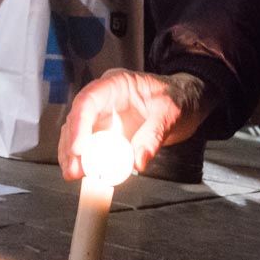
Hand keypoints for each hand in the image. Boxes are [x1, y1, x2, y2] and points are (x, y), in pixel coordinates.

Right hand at [58, 69, 211, 179]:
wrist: (186, 102)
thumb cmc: (178, 99)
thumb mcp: (170, 114)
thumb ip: (153, 137)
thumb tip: (137, 162)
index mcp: (117, 84)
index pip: (89, 100)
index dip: (80, 124)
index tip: (79, 148)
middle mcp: (104, 98)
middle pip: (77, 118)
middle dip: (72, 145)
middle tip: (74, 170)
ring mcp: (103, 115)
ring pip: (77, 133)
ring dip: (73, 155)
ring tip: (74, 175)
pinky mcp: (106, 132)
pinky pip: (89, 145)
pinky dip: (84, 160)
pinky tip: (83, 174)